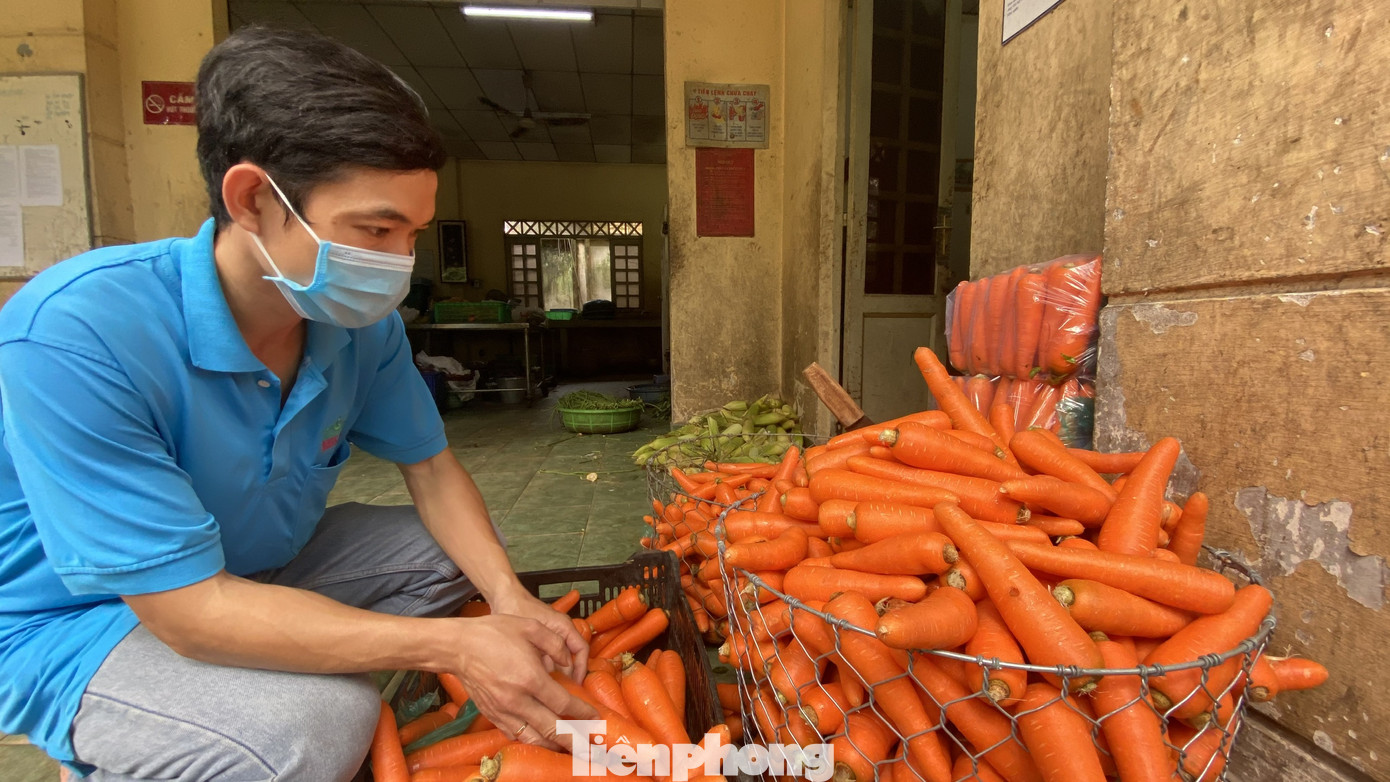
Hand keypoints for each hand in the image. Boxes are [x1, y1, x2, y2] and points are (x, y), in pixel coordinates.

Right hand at [451, 614, 596, 751]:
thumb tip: (569, 662)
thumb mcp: (531, 627)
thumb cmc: (493, 633)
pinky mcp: (491, 714)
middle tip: (588, 744)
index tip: (594, 716)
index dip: (582, 712)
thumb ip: (556, 644)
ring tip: (567, 748)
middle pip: (551, 729)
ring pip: (533, 737)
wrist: (458, 646)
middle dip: (573, 739)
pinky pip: (514, 734)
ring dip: (552, 745)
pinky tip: (540, 739)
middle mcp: (517, 699)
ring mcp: (503, 710)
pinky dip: (530, 740)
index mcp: (530, 678)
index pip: (564, 703)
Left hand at [490, 584, 589, 681]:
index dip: (581, 669)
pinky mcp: (540, 641)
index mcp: (564, 626)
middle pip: (572, 658)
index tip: (576, 685)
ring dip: (556, 674)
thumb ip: (545, 650)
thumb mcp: (532, 631)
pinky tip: (538, 680)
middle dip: (569, 676)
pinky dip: (545, 669)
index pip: (582, 650)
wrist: (503, 596)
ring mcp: (551, 636)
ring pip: (559, 660)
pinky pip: (548, 658)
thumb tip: (552, 673)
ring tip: (551, 691)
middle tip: (564, 692)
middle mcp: (561, 632)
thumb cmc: (516, 608)